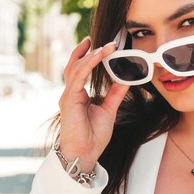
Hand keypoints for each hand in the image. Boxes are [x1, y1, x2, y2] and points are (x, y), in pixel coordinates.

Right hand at [57, 37, 129, 172]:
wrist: (84, 154)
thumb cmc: (92, 137)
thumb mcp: (108, 111)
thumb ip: (114, 95)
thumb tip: (125, 80)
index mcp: (78, 95)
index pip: (80, 70)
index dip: (87, 56)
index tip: (98, 45)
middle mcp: (70, 93)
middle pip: (74, 65)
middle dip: (85, 50)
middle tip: (98, 39)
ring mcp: (68, 96)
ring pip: (76, 68)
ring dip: (91, 55)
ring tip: (106, 46)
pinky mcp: (69, 100)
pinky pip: (78, 77)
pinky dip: (89, 64)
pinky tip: (98, 56)